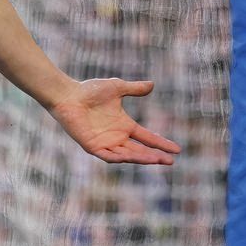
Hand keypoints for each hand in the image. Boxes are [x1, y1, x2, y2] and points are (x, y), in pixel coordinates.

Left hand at [49, 78, 180, 165]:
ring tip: (157, 160)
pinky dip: (118, 158)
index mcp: (124, 125)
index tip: (177, 150)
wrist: (68, 95)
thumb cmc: (90, 90)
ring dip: (141, 158)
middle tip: (170, 161)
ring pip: (127, 155)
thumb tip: (152, 84)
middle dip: (155, 156)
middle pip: (140, 150)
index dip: (161, 143)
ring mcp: (105, 142)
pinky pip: (108, 155)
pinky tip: (129, 159)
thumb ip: (134, 88)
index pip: (147, 137)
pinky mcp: (93, 146)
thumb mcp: (117, 87)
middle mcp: (117, 136)